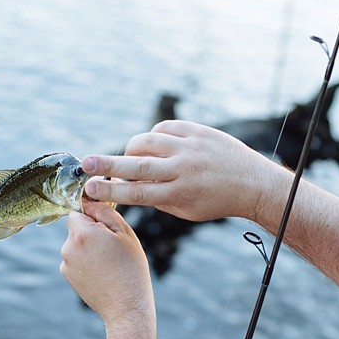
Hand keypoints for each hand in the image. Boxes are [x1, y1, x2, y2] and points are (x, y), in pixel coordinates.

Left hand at [60, 200, 153, 323]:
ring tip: (109, 262)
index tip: (108, 226)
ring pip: (76, 243)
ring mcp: (65, 262)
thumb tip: (89, 200)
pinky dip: (86, 261)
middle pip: (77, 227)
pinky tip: (102, 271)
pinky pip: (76, 258)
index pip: (78, 210)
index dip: (94, 215)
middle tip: (113, 246)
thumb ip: (104, 211)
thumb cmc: (130, 268)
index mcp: (81, 233)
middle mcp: (67, 247)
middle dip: (92, 231)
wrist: (126, 306)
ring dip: (89, 247)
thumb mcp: (124, 233)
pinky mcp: (67, 275)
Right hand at [81, 120, 291, 223]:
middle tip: (86, 164)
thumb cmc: (214, 201)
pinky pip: (164, 129)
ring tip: (125, 156)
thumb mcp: (186, 210)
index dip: (111, 191)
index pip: (137, 192)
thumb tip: (129, 186)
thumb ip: (158, 198)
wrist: (252, 183)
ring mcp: (190, 147)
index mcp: (179, 194)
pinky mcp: (197, 131)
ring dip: (131, 149)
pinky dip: (153, 137)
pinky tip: (152, 145)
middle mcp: (183, 169)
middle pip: (137, 165)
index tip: (89, 189)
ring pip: (148, 141)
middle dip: (108, 165)